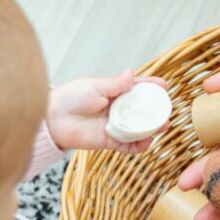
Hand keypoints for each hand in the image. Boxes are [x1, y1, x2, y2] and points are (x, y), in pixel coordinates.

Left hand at [47, 70, 168, 153]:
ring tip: (161, 127)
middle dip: (156, 111)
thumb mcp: (95, 86)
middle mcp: (118, 110)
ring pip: (139, 129)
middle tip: (166, 111)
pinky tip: (147, 142)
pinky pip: (128, 146)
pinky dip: (139, 146)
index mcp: (115, 93)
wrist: (53, 118)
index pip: (137, 89)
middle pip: (142, 111)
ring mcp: (115, 126)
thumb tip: (131, 73)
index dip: (151, 87)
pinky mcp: (110, 141)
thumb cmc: (71, 97)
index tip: (164, 85)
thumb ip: (115, 83)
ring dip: (151, 129)